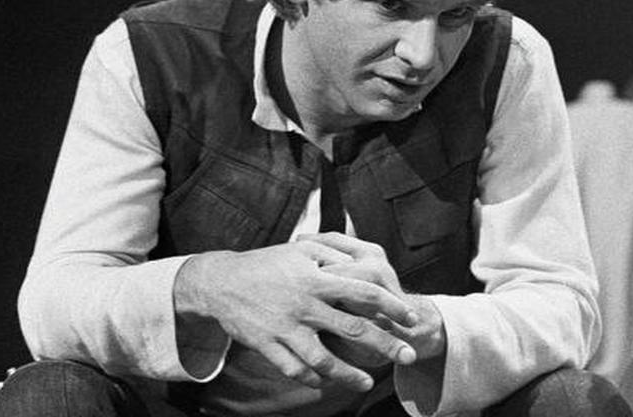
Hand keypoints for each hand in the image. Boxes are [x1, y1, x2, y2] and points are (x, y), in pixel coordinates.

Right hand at [174, 233, 418, 389]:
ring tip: (367, 383)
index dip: (392, 305)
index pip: (364, 292)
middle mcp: (305, 305)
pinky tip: (327, 383)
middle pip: (353, 329)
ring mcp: (286, 328)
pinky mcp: (268, 345)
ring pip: (323, 359)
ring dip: (349, 374)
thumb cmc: (267, 263)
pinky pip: (294, 370)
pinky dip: (312, 379)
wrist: (220, 282)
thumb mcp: (302, 249)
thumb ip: (335, 256)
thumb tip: (365, 265)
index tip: (411, 318)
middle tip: (409, 356)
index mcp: (317, 279)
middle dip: (386, 345)